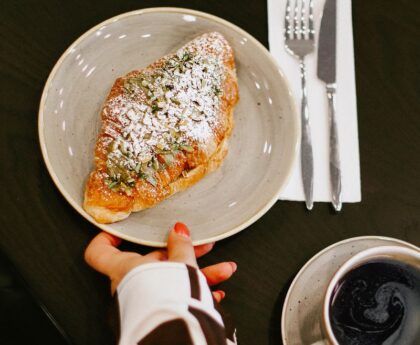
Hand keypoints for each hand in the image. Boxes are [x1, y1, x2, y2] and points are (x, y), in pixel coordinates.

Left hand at [84, 222, 236, 301]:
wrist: (179, 335)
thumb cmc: (171, 298)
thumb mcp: (181, 264)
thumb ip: (181, 246)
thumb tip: (179, 231)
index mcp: (125, 269)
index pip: (99, 252)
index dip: (107, 238)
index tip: (121, 232)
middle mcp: (131, 286)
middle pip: (153, 262)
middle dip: (182, 254)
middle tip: (202, 247)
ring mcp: (145, 301)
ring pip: (171, 280)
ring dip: (200, 274)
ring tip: (223, 270)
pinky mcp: (160, 314)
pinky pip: (177, 299)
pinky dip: (196, 294)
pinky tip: (216, 294)